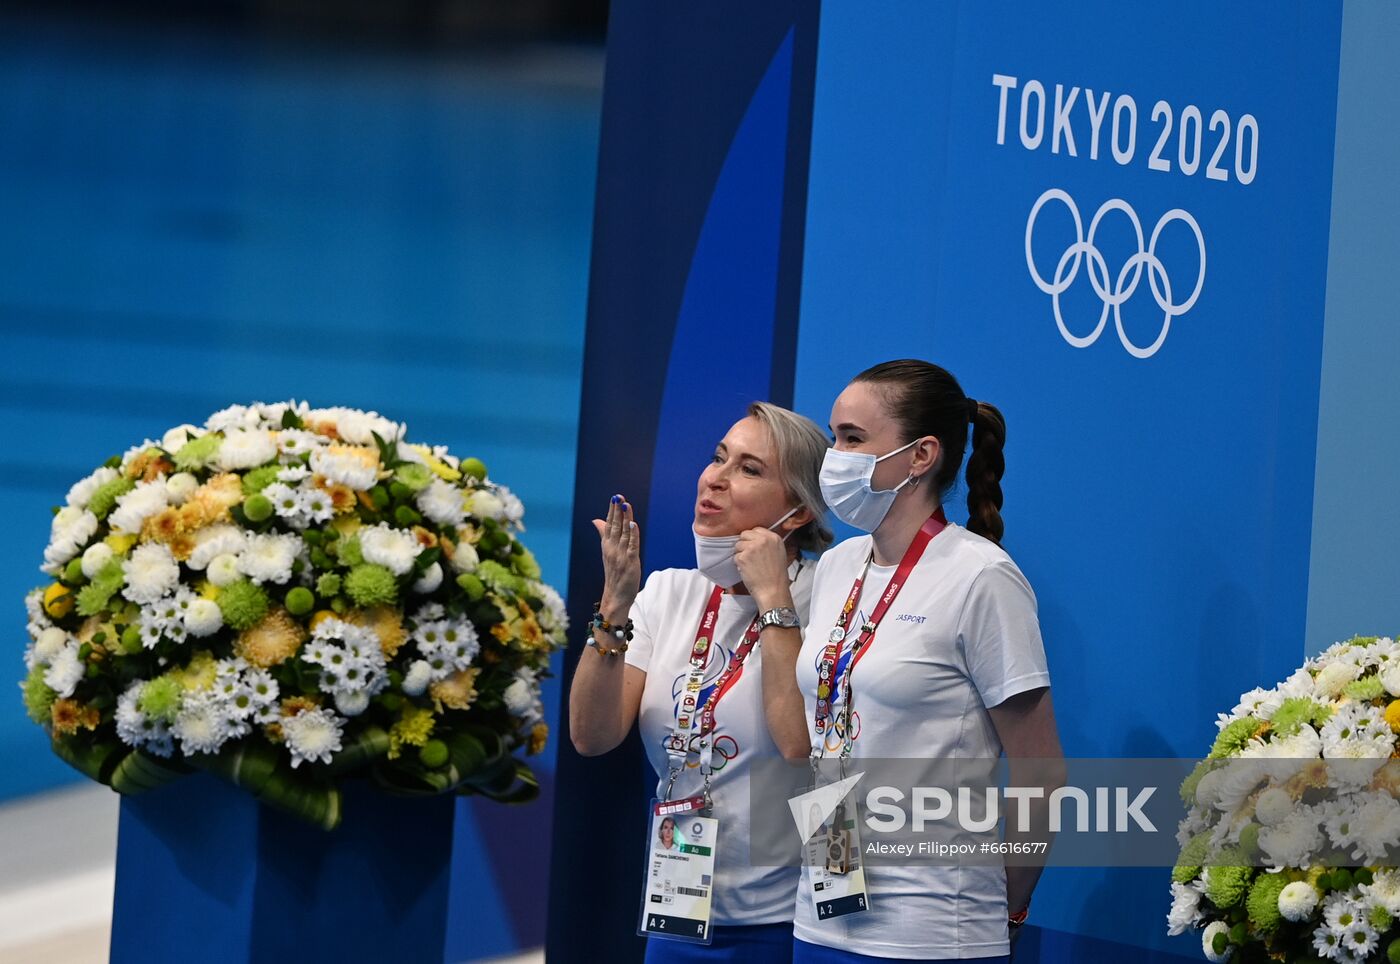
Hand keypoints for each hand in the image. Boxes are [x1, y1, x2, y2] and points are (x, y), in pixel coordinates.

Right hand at [592, 495, 640, 621]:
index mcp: (607, 545)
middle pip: (615, 526)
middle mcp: (612, 548)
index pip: (609, 524)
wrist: (616, 596)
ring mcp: (621, 555)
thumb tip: (596, 520)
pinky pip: (632, 546)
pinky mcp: (630, 562)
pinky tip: (633, 525)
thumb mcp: (607, 551)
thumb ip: (604, 534)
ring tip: (626, 505)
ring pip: (624, 533)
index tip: (614, 498)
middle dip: (617, 511)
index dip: (612, 511)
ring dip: (625, 518)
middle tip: (618, 497)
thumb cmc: (614, 573)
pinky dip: (633, 535)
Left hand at [733, 528, 792, 610]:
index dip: (753, 539)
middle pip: (745, 534)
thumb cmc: (776, 575)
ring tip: (751, 565)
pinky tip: (748, 570)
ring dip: (741, 554)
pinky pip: (735, 556)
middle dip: (745, 544)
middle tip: (750, 557)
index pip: (756, 530)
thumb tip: (755, 539)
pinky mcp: (743, 557)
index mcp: (774, 538)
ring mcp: (752, 548)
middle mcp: (763, 540)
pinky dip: (739, 564)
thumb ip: (768, 543)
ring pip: (738, 545)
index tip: (754, 548)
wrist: (773, 590)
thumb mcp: (779, 552)